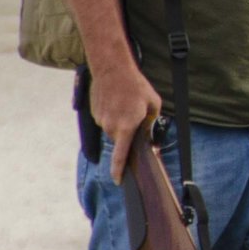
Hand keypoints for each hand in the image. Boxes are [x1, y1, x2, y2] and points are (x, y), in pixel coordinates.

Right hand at [91, 63, 163, 181]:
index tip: (118, 180)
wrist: (112, 69)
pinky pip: (106, 120)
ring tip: (125, 103)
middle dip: (128, 133)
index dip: (118, 170)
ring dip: (120, 122)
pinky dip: (112, 114)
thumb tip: (150, 131)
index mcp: (126, 127)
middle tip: (135, 115)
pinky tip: (116, 101)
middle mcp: (111, 127)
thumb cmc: (135, 85)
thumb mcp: (153, 103)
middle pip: (121, 139)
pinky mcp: (95, 114)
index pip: (121, 156)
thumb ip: (153, 121)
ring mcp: (101, 120)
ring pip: (113, 129)